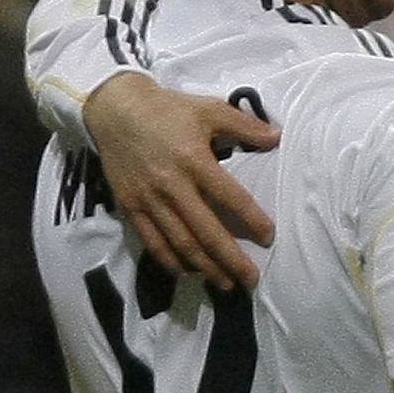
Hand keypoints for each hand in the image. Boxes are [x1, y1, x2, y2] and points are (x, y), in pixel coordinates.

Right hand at [83, 73, 279, 289]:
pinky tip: (187, 272)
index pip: (230, 197)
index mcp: (194, 161)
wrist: (115, 109)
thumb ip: (245, 126)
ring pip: (179, 242)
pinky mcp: (130, 206)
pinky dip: (170, 260)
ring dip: (204, 266)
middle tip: (251, 279)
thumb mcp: (210, 109)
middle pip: (205, 231)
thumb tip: (278, 138)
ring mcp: (149, 199)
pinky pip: (151, 240)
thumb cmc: (169, 109)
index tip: (269, 237)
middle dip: (230, 258)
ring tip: (225, 283)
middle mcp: (172, 185)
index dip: (251, 219)